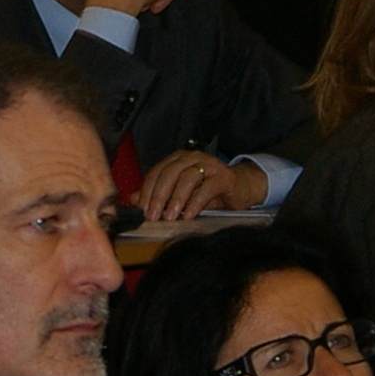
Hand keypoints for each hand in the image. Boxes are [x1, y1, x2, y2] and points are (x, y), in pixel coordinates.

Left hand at [134, 151, 266, 219]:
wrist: (240, 188)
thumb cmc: (208, 191)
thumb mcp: (180, 193)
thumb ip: (158, 194)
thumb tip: (133, 200)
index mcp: (177, 159)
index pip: (156, 172)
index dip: (147, 191)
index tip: (142, 210)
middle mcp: (191, 158)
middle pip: (169, 173)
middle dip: (158, 196)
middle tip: (153, 216)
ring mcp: (209, 165)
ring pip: (187, 178)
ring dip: (176, 199)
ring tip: (170, 217)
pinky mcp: (224, 176)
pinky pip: (207, 188)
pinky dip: (196, 202)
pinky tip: (189, 215)